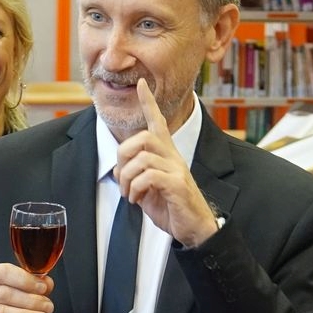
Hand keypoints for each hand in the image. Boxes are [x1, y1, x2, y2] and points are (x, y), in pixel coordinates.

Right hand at [0, 263, 53, 312]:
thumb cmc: (1, 304)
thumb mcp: (15, 290)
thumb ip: (32, 284)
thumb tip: (47, 283)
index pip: (3, 272)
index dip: (25, 280)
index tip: (43, 288)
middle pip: (4, 294)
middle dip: (31, 301)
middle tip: (48, 307)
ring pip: (0, 312)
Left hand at [114, 80, 218, 246]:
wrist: (194, 228)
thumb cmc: (172, 208)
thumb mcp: (147, 190)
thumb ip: (133, 176)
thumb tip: (117, 170)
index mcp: (167, 155)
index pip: (158, 122)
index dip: (149, 103)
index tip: (142, 84)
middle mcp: (173, 157)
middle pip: (143, 138)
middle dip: (123, 155)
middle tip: (121, 178)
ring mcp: (177, 170)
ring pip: (142, 158)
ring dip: (127, 178)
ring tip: (129, 195)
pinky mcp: (177, 185)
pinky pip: (149, 176)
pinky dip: (136, 189)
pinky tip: (137, 200)